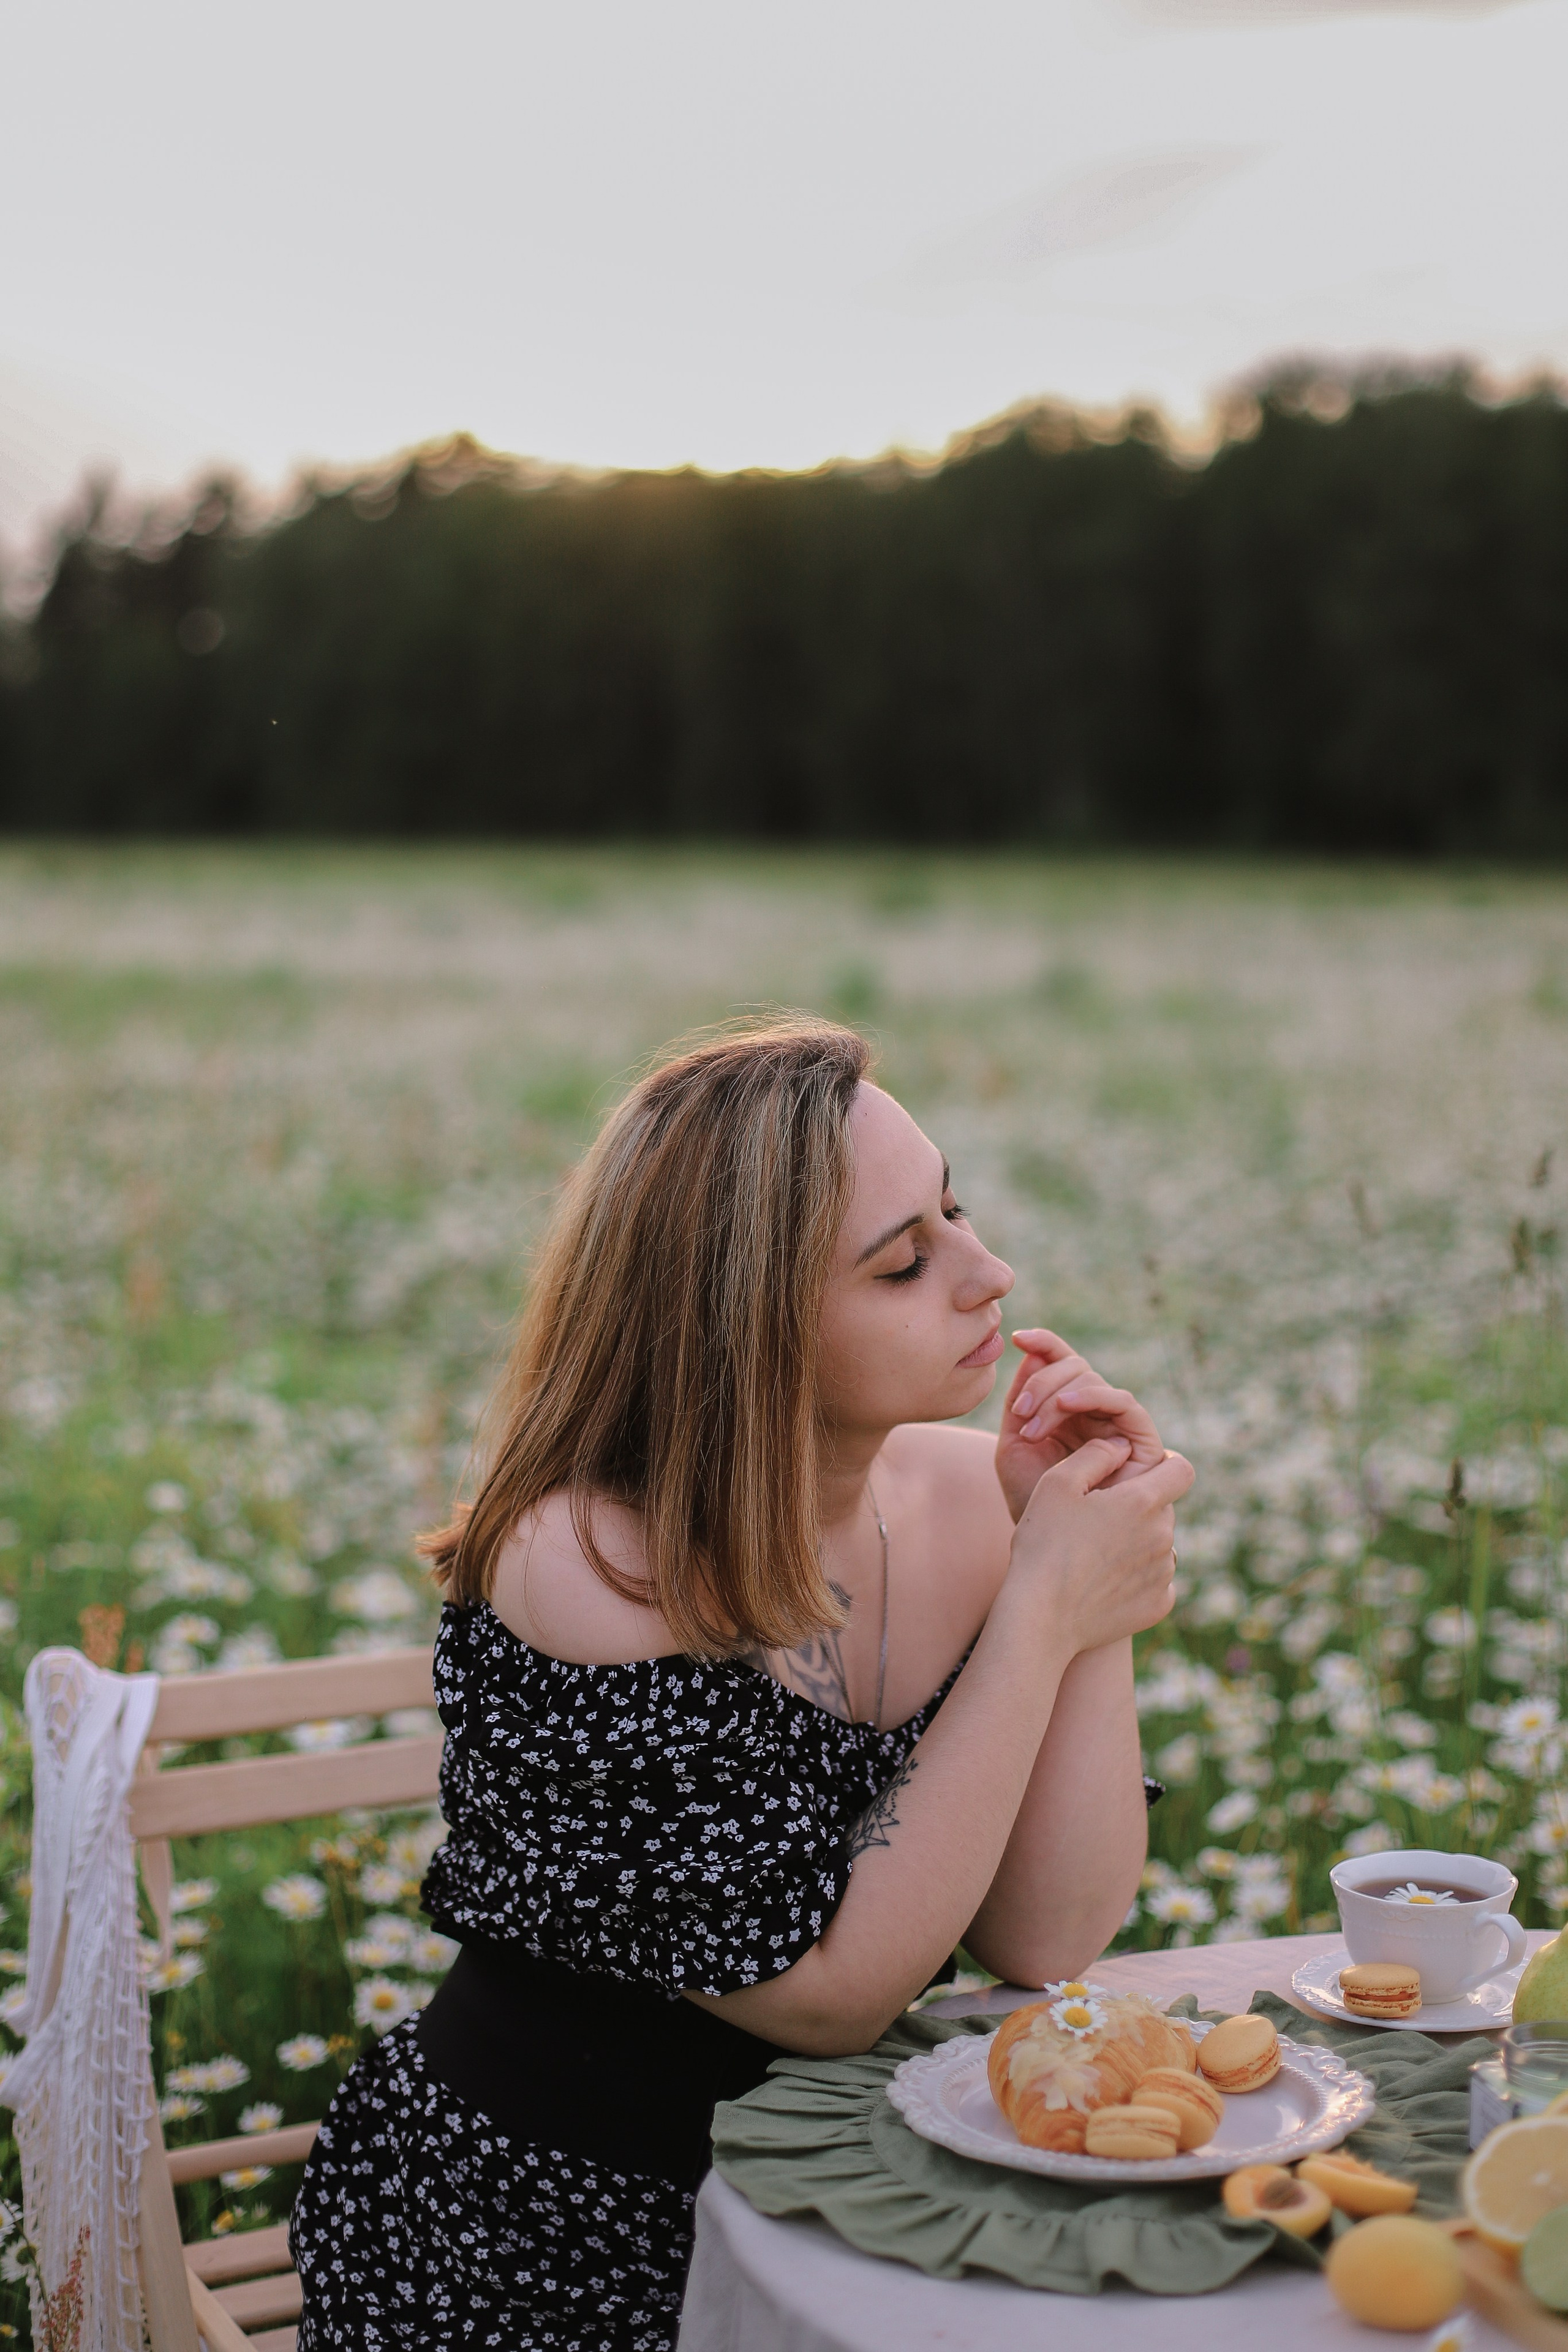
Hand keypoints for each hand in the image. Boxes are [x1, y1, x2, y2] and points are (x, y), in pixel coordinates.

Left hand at [995, 1328, 1165, 1523]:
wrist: (1052, 1547)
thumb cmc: (1031, 1501)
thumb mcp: (1013, 1446)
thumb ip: (1020, 1403)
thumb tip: (1030, 1352)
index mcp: (1066, 1411)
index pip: (1061, 1364)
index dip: (1044, 1343)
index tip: (1016, 1337)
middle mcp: (1094, 1414)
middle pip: (1075, 1368)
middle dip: (1041, 1382)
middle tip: (1019, 1413)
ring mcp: (1117, 1426)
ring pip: (1094, 1381)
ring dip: (1058, 1393)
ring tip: (1032, 1423)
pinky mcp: (1142, 1442)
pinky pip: (1123, 1403)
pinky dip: (1092, 1396)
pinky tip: (1065, 1405)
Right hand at [1004, 1435, 1193, 1653]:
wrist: (1041, 1617)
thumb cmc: (1043, 1545)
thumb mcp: (1057, 1484)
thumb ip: (1095, 1454)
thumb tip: (1122, 1445)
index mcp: (1141, 1502)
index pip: (1180, 1469)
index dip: (1165, 1466)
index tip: (1142, 1474)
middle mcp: (1162, 1536)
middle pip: (1164, 1509)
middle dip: (1139, 1508)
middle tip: (1098, 1520)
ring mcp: (1164, 1574)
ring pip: (1160, 1545)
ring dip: (1138, 1543)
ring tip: (1095, 1555)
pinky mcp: (1159, 1605)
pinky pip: (1157, 1581)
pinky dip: (1137, 1578)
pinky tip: (1105, 1584)